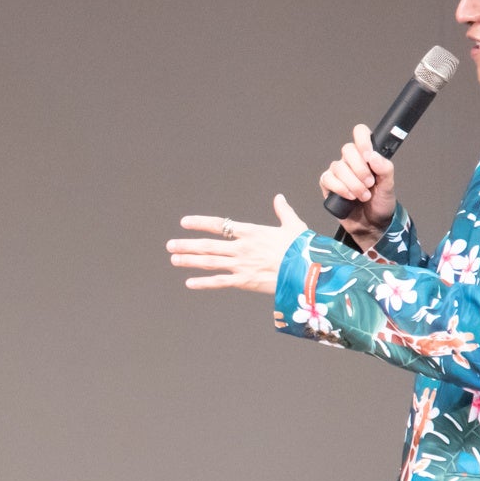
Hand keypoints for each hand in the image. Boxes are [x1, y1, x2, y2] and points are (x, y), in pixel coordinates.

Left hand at [167, 195, 309, 293]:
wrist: (310, 271)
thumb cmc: (304, 249)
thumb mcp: (293, 226)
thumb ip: (283, 211)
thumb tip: (279, 198)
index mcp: (251, 232)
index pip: (219, 225)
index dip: (200, 223)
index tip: (185, 222)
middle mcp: (242, 247)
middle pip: (208, 245)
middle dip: (187, 245)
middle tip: (170, 245)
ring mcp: (241, 265)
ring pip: (209, 262)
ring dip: (190, 260)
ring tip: (174, 259)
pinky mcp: (245, 281)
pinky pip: (220, 282)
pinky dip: (204, 282)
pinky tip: (189, 282)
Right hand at [320, 123, 395, 245]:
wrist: (371, 225)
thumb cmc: (380, 204)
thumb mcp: (389, 186)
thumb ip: (385, 168)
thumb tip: (374, 156)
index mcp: (367, 156)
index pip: (360, 133)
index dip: (362, 140)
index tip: (368, 156)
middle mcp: (351, 161)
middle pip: (347, 150)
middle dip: (360, 169)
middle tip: (369, 184)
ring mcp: (338, 173)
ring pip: (338, 166)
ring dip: (353, 183)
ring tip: (363, 196)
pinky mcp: (328, 185)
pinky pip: (327, 179)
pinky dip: (340, 188)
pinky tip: (349, 197)